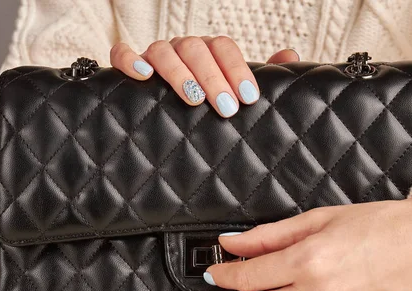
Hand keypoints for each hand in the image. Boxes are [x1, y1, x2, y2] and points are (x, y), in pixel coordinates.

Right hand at [109, 37, 298, 116]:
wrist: (174, 122)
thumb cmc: (211, 105)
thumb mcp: (238, 93)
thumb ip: (266, 74)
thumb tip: (288, 56)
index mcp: (210, 52)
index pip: (224, 47)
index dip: (237, 70)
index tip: (248, 97)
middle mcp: (183, 49)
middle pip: (197, 49)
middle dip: (213, 79)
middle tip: (226, 108)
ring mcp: (156, 55)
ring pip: (164, 51)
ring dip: (179, 73)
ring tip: (193, 99)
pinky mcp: (130, 65)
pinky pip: (122, 54)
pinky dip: (130, 60)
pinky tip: (143, 76)